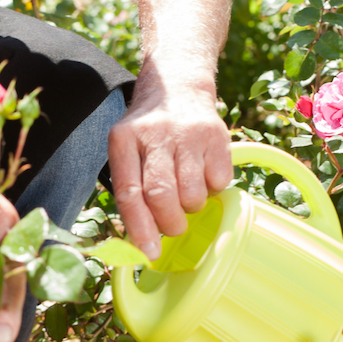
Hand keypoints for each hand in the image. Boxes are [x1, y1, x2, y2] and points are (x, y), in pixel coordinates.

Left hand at [108, 75, 231, 259]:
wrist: (178, 88)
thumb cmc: (148, 134)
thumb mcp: (127, 150)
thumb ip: (130, 189)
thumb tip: (141, 242)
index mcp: (123, 140)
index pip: (129, 192)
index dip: (139, 228)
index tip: (149, 253)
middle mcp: (154, 134)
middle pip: (161, 196)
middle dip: (170, 223)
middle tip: (173, 226)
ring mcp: (187, 134)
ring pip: (192, 194)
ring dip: (192, 207)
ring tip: (187, 192)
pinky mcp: (216, 135)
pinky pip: (219, 182)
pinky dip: (212, 189)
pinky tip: (203, 173)